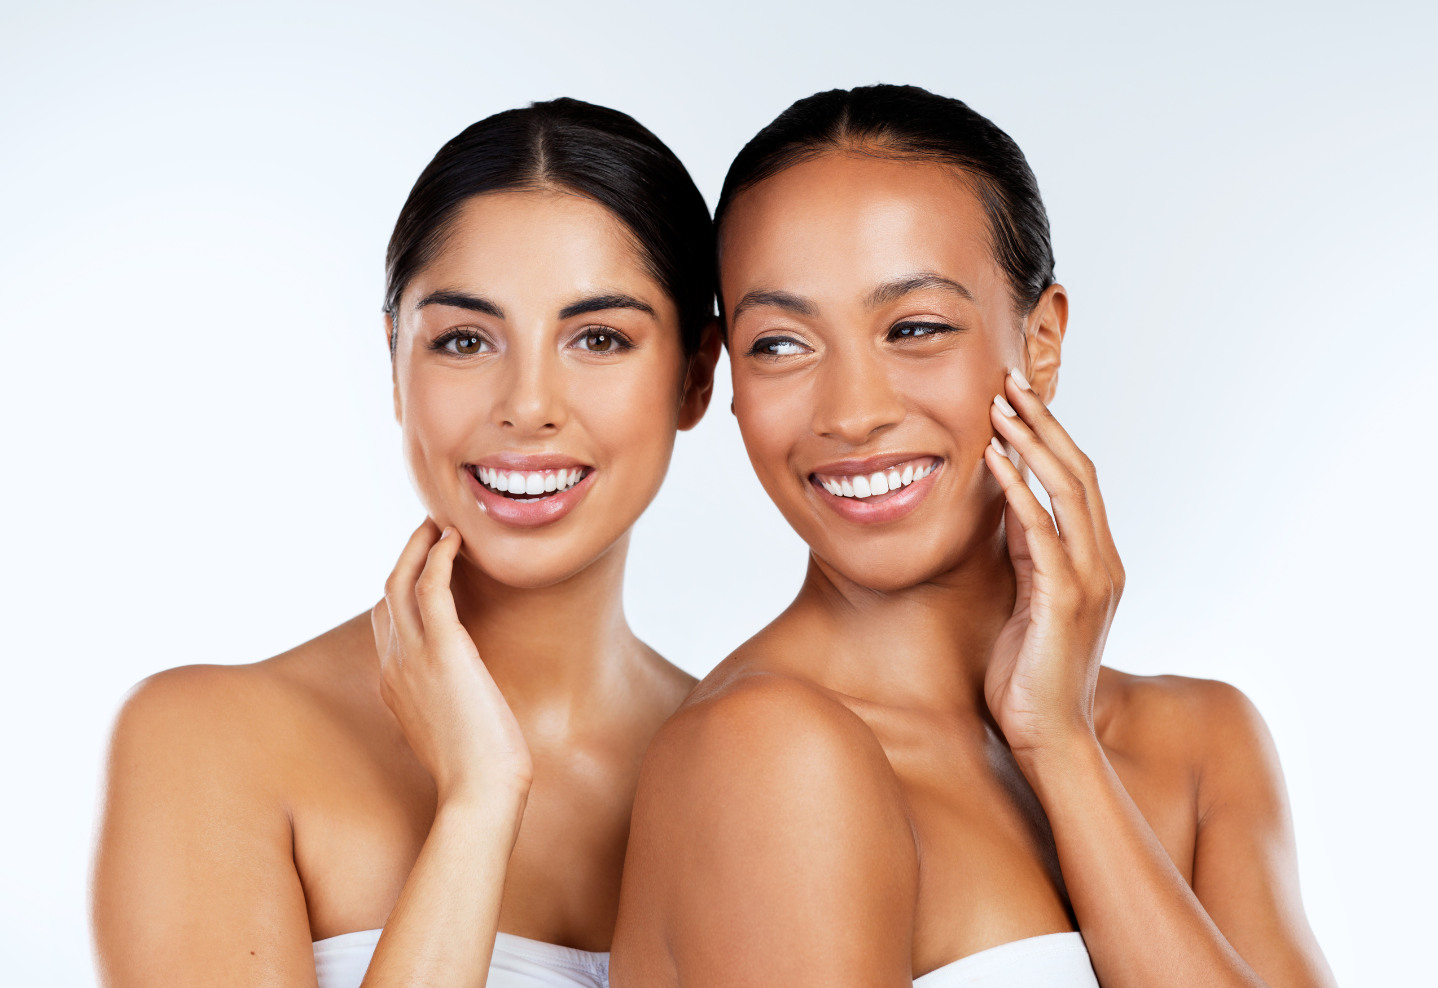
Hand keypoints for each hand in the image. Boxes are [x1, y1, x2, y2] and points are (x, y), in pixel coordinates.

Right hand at [372, 520, 532, 807]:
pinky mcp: (444, 651)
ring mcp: (413, 658)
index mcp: (394, 686)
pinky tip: (454, 540)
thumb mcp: (452, 731)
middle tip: (429, 531)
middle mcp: (394, 667)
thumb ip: (446, 705)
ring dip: (417, 547)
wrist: (481, 793)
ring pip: (400, 583)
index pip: (387, 624)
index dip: (402, 590)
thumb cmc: (478, 774)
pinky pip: (430, 589)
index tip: (425, 566)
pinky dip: (438, 558)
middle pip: (386, 596)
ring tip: (440, 523)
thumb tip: (464, 694)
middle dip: (405, 559)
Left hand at [981, 368, 1124, 757]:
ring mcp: (1090, 580)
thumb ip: (1028, 554)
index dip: (1052, 436)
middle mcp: (1103, 564)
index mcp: (1098, 562)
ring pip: (1067, 491)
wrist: (1048, 736)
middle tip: (1010, 383)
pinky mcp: (1064, 600)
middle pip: (1080, 472)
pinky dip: (1017, 490)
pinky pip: (1040, 531)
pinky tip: (992, 461)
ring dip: (1031, 443)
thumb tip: (1010, 507)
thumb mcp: (1028, 599)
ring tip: (999, 407)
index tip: (1019, 400)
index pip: (1080, 482)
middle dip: (1044, 423)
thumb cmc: (1029, 674)